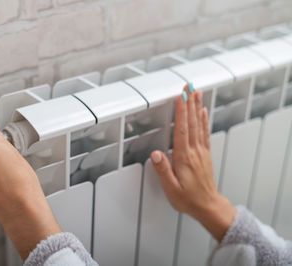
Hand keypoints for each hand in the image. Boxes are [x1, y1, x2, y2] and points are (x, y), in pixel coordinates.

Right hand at [150, 84, 235, 241]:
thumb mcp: (171, 188)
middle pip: (192, 122)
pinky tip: (203, 112)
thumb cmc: (189, 199)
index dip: (181, 111)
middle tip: (188, 86)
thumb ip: (163, 170)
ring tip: (196, 92)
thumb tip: (155, 154)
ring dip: (197, 107)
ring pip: (199, 124)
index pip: (182, 130)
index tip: (180, 96)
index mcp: (184, 158)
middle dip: (189, 102)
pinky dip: (204, 120)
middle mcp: (194, 151)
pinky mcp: (205, 154)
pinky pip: (205, 133)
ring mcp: (201, 152)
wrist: (208, 206)